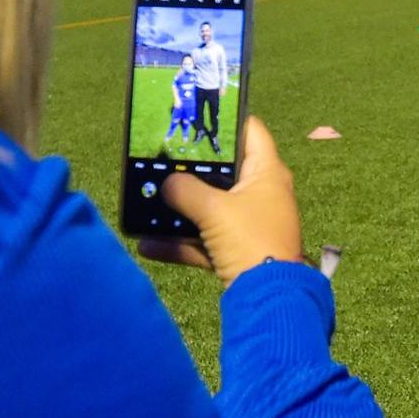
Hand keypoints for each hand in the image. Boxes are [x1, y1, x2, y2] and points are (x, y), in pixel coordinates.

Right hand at [141, 116, 304, 281]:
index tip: (197, 117)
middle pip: (225, 172)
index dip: (226, 119)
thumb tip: (167, 183)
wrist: (269, 300)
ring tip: (150, 202)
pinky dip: (182, 243)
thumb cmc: (249, 241)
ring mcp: (251, 224)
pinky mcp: (240, 251)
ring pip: (212, 209)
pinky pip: (206, 240)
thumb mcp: (213, 210)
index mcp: (267, 172)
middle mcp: (262, 194)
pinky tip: (149, 245)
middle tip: (164, 160)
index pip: (250, 131)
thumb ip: (185, 190)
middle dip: (192, 170)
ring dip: (181, 209)